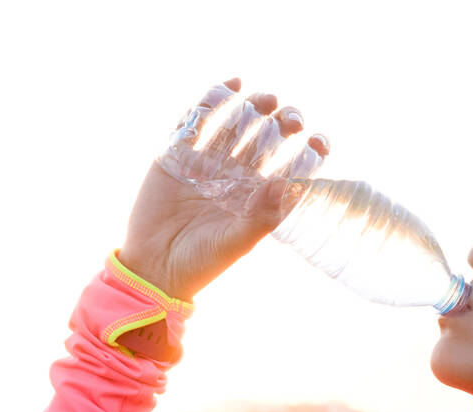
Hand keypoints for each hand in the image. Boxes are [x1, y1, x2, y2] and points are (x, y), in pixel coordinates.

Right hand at [117, 77, 330, 301]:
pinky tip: (233, 84)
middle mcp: (236, 178)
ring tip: (267, 100)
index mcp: (257, 199)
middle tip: (292, 119)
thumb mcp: (236, 243)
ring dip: (254, 108)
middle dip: (283, 124)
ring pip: (236, 125)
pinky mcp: (176, 154)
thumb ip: (262, 216)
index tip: (319, 141)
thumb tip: (287, 182)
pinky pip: (197, 120)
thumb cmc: (201, 263)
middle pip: (266, 140)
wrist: (153, 267)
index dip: (308, 152)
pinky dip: (213, 99)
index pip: (290, 168)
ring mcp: (207, 163)